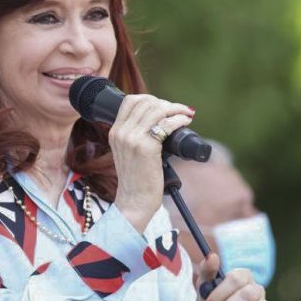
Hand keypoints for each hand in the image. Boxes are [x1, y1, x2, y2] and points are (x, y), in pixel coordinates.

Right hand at [109, 94, 193, 231]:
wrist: (134, 201)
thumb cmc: (136, 180)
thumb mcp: (127, 153)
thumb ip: (135, 136)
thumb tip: (159, 122)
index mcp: (115, 132)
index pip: (130, 101)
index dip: (150, 98)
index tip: (164, 106)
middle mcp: (121, 132)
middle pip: (145, 102)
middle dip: (166, 103)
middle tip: (178, 110)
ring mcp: (132, 139)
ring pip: (156, 109)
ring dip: (175, 108)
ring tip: (185, 114)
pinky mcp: (147, 147)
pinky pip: (166, 124)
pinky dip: (179, 119)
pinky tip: (185, 122)